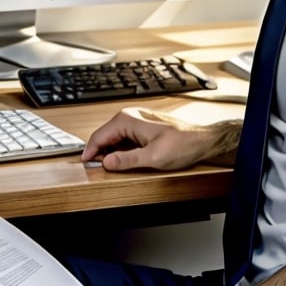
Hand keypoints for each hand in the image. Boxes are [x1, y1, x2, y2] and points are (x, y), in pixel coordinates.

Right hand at [81, 107, 215, 170]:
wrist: (200, 140)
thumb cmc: (182, 145)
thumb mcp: (153, 157)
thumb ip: (128, 160)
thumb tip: (106, 162)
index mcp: (128, 120)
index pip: (99, 136)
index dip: (89, 152)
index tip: (84, 164)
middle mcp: (130, 117)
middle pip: (104, 136)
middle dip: (99, 152)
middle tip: (96, 169)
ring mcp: (136, 121)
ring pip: (113, 138)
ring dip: (109, 152)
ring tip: (110, 167)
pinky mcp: (142, 128)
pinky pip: (123, 139)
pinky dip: (119, 150)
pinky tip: (124, 160)